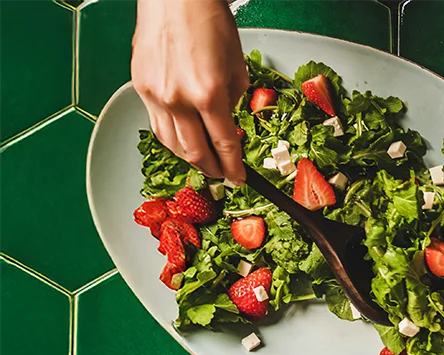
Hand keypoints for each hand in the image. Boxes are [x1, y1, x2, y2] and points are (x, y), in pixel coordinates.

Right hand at [132, 0, 248, 182]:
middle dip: (212, 169)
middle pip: (195, 152)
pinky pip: (156, 125)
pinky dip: (171, 138)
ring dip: (189, 158)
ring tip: (202, 161)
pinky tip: (182, 139)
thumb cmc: (208, 22)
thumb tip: (228, 122)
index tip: (238, 178)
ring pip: (171, 144)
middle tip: (221, 175)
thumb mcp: (238, 66)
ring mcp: (155, 94)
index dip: (233, 167)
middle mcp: (178, 99)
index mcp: (208, 94)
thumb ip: (234, 100)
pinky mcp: (140, 87)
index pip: (224, 145)